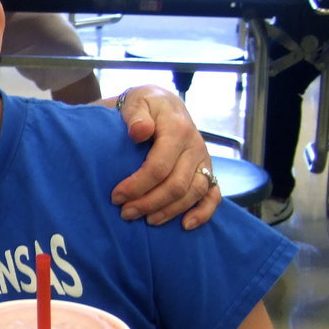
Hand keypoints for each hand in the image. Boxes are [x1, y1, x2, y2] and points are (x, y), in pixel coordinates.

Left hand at [110, 84, 219, 229]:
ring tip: (146, 221)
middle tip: (125, 213)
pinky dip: (203, 213)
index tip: (116, 197)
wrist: (164, 103)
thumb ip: (136, 115)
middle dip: (149, 203)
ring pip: (193, 193)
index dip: (137, 185)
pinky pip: (213, 195)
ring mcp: (204, 160)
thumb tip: (138, 132)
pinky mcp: (208, 170)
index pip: (159, 166)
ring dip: (169, 211)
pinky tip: (186, 225)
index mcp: (176, 129)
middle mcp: (194, 146)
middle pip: (176, 185)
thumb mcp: (137, 102)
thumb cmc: (144, 105)